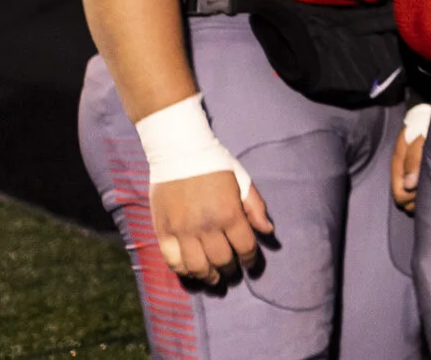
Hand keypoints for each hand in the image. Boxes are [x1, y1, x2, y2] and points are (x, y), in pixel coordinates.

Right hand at [149, 169, 271, 284]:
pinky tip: (191, 271)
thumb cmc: (215, 164)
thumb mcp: (242, 180)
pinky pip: (173, 261)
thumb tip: (268, 231)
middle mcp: (207, 226)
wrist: (179, 152)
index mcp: (229, 213)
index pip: (245, 247)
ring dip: (208, 276)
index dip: (250, 259)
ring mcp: (183, 231)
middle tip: (232, 273)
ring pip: (197, 266)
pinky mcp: (163, 232)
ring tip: (213, 278)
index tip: (251, 264)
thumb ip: (255, 207)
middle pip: (222, 260)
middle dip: (231, 270)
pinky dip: (183, 270)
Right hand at [391, 128, 425, 215]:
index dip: (411, 198)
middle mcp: (401, 172)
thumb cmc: (423, 129)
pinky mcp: (416, 171)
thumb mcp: (419, 142)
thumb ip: (414, 162)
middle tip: (429, 192)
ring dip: (419, 198)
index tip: (424, 191)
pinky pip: (416, 191)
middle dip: (415, 201)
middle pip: (404, 200)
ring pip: (410, 197)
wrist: (426, 117)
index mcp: (398, 166)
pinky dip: (423, 193)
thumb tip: (410, 186)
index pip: (399, 195)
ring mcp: (408, 172)